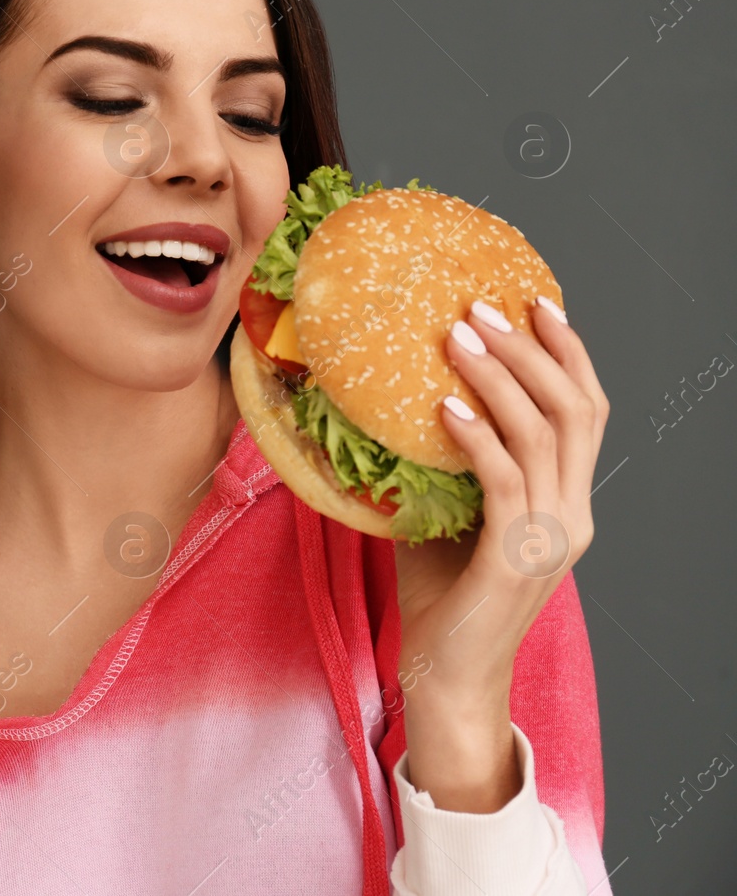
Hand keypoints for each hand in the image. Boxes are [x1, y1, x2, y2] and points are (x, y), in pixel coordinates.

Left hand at [391, 295, 609, 811]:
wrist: (445, 679)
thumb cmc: (441, 598)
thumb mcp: (447, 517)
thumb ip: (444, 467)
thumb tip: (396, 400)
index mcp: (565, 502)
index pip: (586, 412)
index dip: (568, 354)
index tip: (536, 302)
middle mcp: (571, 515)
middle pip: (577, 411)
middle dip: (533, 351)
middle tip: (481, 309)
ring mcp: (550, 538)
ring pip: (543, 436)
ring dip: (499, 380)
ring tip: (457, 338)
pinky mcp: (516, 560)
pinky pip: (503, 482)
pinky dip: (477, 437)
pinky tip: (444, 406)